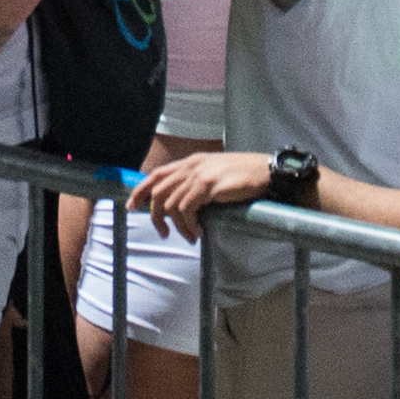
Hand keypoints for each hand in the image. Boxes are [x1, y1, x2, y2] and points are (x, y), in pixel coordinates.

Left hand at [135, 148, 275, 234]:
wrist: (267, 172)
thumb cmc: (244, 176)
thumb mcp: (214, 174)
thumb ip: (195, 183)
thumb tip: (178, 204)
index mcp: (191, 162)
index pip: (156, 174)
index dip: (140, 190)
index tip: (132, 206)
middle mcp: (192, 166)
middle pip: (158, 191)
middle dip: (155, 215)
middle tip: (164, 233)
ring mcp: (200, 175)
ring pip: (171, 204)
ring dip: (179, 226)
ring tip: (191, 236)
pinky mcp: (209, 186)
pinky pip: (186, 209)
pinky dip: (189, 225)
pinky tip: (199, 232)